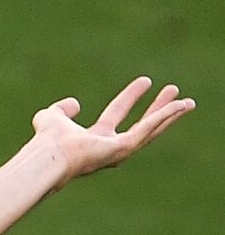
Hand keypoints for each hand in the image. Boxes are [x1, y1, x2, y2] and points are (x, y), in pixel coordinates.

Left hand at [33, 76, 194, 188]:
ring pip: (150, 131)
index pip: (116, 114)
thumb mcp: (51, 116)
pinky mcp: (124, 149)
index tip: (146, 81)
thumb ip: (62, 109)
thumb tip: (75, 103)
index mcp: (94, 138)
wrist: (50, 152)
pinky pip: (148, 130)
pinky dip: (164, 117)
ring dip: (169, 115)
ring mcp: (118, 150)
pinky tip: (179, 107)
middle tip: (174, 90)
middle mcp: (109, 146)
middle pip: (140, 124)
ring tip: (188, 102)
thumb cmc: (47, 140)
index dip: (130, 97)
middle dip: (158, 108)